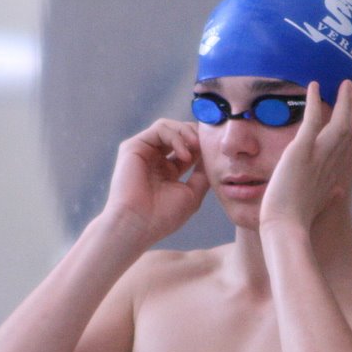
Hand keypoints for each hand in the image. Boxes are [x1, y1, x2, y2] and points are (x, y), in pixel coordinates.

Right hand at [103, 118, 210, 244]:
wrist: (137, 224)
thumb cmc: (163, 216)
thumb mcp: (192, 193)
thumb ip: (202, 173)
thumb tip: (212, 156)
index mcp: (167, 171)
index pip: (187, 147)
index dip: (202, 145)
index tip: (217, 150)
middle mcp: (154, 159)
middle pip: (178, 133)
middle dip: (196, 134)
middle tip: (208, 143)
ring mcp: (143, 152)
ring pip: (169, 126)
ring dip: (187, 132)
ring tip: (197, 146)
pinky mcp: (133, 146)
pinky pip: (160, 128)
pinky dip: (177, 136)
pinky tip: (186, 154)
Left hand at [260, 80, 351, 231]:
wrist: (286, 227)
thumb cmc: (297, 221)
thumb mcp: (317, 205)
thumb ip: (329, 195)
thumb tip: (339, 192)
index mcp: (334, 175)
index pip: (347, 147)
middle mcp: (332, 163)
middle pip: (349, 130)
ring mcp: (319, 155)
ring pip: (339, 122)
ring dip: (344, 101)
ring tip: (346, 84)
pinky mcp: (302, 150)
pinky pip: (312, 119)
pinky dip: (314, 101)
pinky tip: (313, 85)